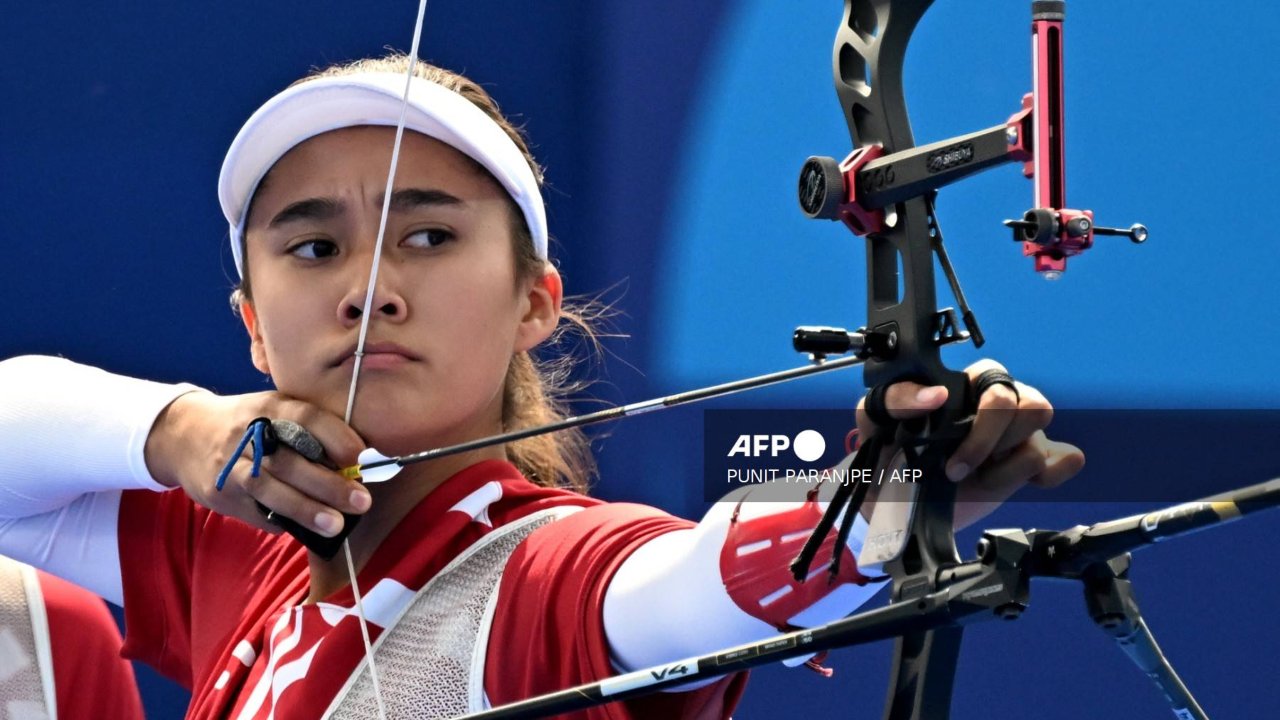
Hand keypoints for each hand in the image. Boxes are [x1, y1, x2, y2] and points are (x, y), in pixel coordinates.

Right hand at [144, 391, 371, 535]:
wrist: (183, 434)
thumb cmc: (248, 424)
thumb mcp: (274, 410)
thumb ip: (310, 430)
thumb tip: (356, 464)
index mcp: (269, 406)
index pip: (306, 417)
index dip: (336, 436)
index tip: (361, 457)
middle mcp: (248, 433)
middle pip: (289, 461)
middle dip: (328, 484)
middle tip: (362, 501)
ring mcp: (230, 465)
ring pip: (268, 490)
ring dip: (305, 509)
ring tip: (336, 525)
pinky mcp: (219, 492)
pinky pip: (254, 511)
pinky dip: (281, 521)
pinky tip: (304, 529)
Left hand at [855, 359, 1083, 529]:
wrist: (896, 505)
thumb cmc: (889, 455)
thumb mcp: (876, 421)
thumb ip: (896, 398)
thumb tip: (935, 394)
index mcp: (965, 386)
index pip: (996, 377)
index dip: (982, 414)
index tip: (948, 439)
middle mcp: (996, 406)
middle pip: (1031, 405)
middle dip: (991, 442)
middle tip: (957, 468)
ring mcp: (1017, 436)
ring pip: (1041, 440)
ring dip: (1007, 468)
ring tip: (978, 478)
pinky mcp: (1032, 467)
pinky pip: (1067, 458)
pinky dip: (1049, 474)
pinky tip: (1016, 483)